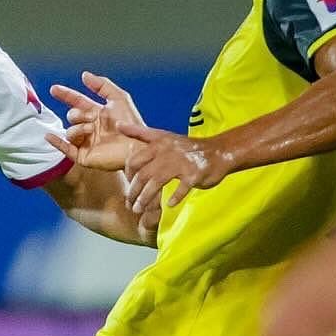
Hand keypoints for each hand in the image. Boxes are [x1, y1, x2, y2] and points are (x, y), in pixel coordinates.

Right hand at [47, 72, 145, 171]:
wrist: (136, 146)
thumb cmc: (131, 123)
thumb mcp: (119, 98)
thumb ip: (102, 85)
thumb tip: (84, 75)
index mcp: (97, 114)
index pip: (77, 102)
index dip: (66, 95)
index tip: (54, 89)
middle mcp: (90, 127)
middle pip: (72, 116)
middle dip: (78, 114)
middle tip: (91, 117)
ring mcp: (86, 142)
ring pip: (70, 131)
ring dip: (78, 128)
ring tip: (91, 128)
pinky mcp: (83, 156)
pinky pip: (65, 149)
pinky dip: (56, 142)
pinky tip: (50, 136)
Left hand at [119, 123, 233, 212]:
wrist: (218, 151)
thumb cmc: (186, 148)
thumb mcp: (162, 136)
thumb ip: (139, 132)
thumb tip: (117, 125)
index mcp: (158, 144)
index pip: (134, 161)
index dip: (128, 176)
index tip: (129, 186)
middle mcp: (167, 152)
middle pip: (143, 175)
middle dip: (134, 192)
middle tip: (130, 205)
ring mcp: (182, 163)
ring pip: (157, 183)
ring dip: (146, 198)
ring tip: (139, 210)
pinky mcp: (195, 174)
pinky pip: (181, 188)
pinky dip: (174, 197)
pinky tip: (168, 205)